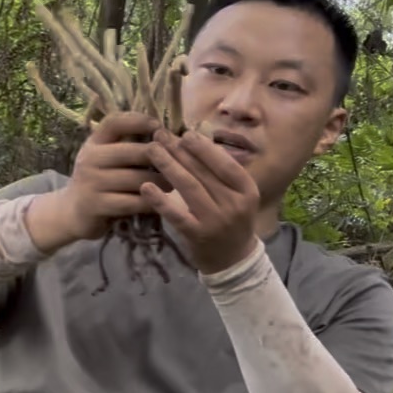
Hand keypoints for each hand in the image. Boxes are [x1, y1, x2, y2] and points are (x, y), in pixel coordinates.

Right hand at [27, 111, 168, 249]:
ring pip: (137, 179)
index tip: (159, 126)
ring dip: (160, 183)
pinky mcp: (96, 205)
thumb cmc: (99, 180)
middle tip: (179, 164)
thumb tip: (164, 131)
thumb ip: (125, 144)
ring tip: (171, 185)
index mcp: (94, 142)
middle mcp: (90, 158)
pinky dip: (150, 202)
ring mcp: (91, 182)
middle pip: (133, 151)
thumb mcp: (104, 157)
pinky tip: (159, 203)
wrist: (73, 212)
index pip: (114, 123)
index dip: (138, 121)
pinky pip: (132, 202)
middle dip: (160, 158)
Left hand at [141, 128, 261, 273]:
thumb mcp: (237, 195)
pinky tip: (145, 186)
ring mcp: (215, 220)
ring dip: (168, 165)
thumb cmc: (232, 219)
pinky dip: (160, 200)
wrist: (233, 259)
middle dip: (179, 150)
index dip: (203, 147)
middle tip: (160, 134)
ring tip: (152, 149)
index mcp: (247, 190)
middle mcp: (234, 204)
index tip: (185, 133)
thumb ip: (220, 171)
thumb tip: (194, 139)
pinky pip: (176, 214)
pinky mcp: (197, 234)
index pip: (224, 163)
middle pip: (203, 171)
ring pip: (189, 187)